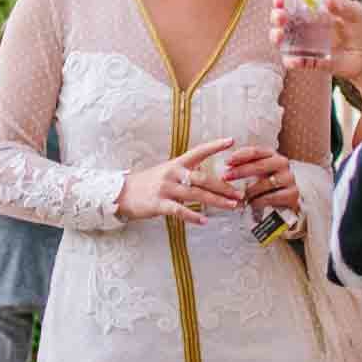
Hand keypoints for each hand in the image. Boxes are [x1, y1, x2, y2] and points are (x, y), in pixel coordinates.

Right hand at [117, 138, 241, 225]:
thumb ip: (186, 173)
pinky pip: (179, 210)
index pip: (198, 151)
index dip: (215, 146)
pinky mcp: (158, 203)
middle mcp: (172, 173)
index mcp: (176, 164)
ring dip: (215, 201)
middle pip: (202, 178)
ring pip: (195, 194)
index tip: (231, 141)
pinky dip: (192, 216)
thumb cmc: (148, 183)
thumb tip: (207, 178)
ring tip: (230, 206)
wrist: (122, 193)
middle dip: (223, 186)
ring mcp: (165, 188)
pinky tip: (204, 220)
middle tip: (239, 194)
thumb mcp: (167, 172)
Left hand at [222, 145, 300, 216]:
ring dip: (249, 190)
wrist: (287, 197)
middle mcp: (282, 163)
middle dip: (240, 171)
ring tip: (239, 195)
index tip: (227, 162)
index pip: (256, 151)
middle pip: (260, 165)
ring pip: (265, 183)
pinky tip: (251, 203)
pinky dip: (259, 201)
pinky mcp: (292, 193)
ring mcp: (289, 178)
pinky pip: (271, 197)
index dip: (240, 156)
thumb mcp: (259, 169)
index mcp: (273, 154)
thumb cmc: (268, 180)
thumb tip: (227, 164)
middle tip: (226, 177)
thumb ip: (247, 164)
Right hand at [270, 0, 361, 84]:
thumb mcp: (358, 14)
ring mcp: (310, 45)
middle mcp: (310, 27)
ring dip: (278, 38)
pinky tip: (293, 60)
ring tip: (279, 36)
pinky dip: (294, 61)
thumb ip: (344, 6)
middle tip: (280, 16)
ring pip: (287, 41)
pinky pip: (301, 62)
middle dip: (277, 17)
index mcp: (317, 11)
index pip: (295, 1)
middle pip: (285, 20)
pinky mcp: (315, 62)